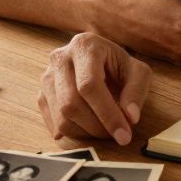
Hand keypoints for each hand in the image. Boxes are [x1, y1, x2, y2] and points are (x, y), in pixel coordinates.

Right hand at [38, 33, 152, 143]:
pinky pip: (53, 123)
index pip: (89, 85)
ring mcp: (47, 77)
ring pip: (61, 117)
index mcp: (85, 46)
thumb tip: (129, 117)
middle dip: (97, 126)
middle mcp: (60, 58)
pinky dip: (74, 133)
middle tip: (117, 134)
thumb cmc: (120, 66)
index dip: (107, 114)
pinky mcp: (42, 94)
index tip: (124, 135)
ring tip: (105, 129)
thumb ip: (136, 92)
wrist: (100, 59)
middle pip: (71, 103)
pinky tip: (90, 127)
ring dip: (86, 132)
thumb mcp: (138, 72)